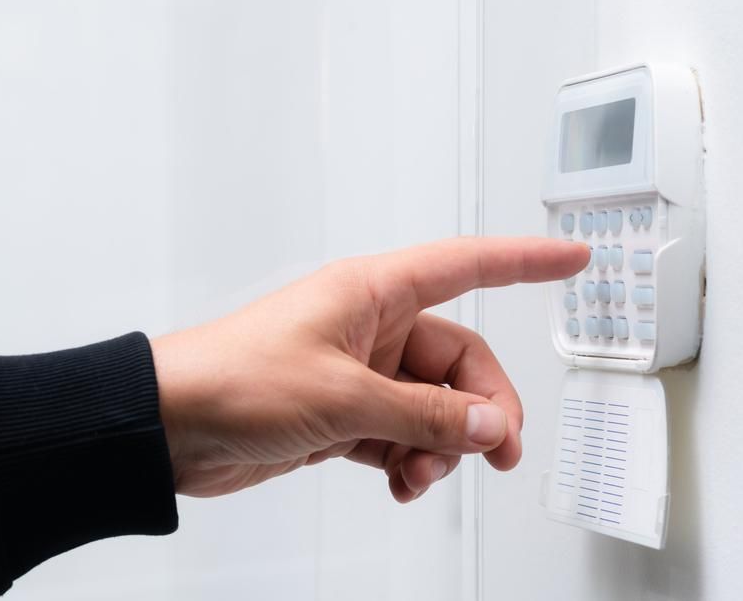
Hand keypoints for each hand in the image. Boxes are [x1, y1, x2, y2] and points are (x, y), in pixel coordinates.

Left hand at [150, 237, 588, 501]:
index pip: (468, 266)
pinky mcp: (342, 413)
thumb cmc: (236, 379)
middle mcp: (371, 327)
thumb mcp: (345, 398)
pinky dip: (407, 461)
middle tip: (496, 452)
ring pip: (432, 406)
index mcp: (374, 293)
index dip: (526, 259)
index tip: (572, 258)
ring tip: (420, 475)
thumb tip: (489, 426)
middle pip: (459, 362)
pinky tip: (400, 484)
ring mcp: (358, 372)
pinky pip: (399, 435)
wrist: (169, 426)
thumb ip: (426, 416)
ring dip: (439, 446)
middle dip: (481, 409)